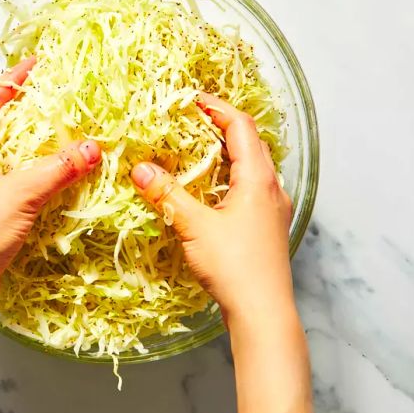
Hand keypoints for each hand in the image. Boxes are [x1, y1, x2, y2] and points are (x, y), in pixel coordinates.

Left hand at [0, 57, 101, 306]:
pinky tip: (33, 172)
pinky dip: (14, 165)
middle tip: (45, 96)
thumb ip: (60, 168)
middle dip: (16, 107)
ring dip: (17, 138)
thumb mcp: (24, 194)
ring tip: (45, 130)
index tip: (37, 64)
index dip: (14, 79)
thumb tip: (93, 147)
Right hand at [130, 92, 292, 322]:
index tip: (192, 100)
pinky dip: (229, 175)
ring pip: (252, 165)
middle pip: (250, 142)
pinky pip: (250, 186)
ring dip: (225, 152)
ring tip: (196, 148)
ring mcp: (273, 207)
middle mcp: (272, 187)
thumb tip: (140, 169)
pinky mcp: (268, 225)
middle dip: (220, 126)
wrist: (263, 312)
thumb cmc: (235, 267)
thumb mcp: (195, 227)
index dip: (217, 108)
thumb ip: (167, 195)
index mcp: (258, 179)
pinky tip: (210, 188)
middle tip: (189, 121)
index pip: (242, 126)